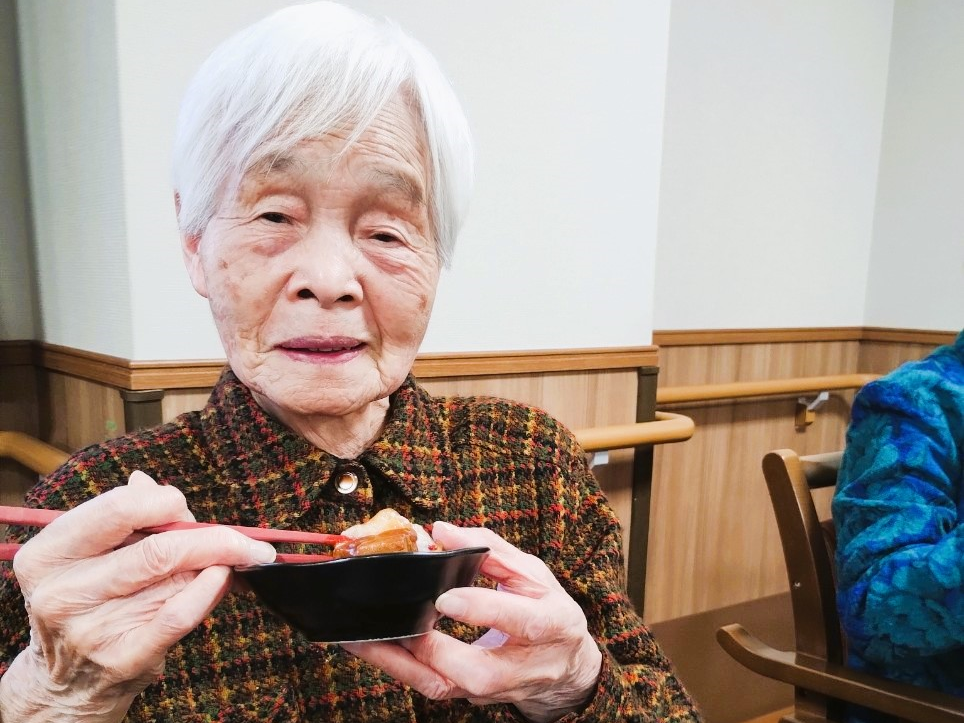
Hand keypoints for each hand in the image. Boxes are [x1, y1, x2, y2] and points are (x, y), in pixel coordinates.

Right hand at [0, 471, 275, 722]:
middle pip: (158, 547)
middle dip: (212, 536)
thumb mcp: (86, 557)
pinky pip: (180, 613)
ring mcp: (91, 629)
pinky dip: (212, 589)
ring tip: (233, 559)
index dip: (164, 500)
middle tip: (243, 538)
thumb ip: (121, 519)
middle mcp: (63, 593)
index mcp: (48, 555)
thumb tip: (146, 482)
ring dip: (216, 563)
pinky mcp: (123, 658)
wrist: (68, 682)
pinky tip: (225, 577)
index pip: (119, 509)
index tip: (184, 505)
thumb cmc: (88, 603)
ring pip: (176, 578)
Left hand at [342, 523, 601, 721]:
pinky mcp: (470, 696)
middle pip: (480, 671)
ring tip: (366, 636)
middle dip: (435, 649)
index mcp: (553, 624)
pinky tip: (371, 646)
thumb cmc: (546, 609)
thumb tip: (442, 531)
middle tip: (403, 622)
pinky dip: (398, 668)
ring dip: (402, 663)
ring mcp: (496, 688)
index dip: (482, 610)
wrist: (566, 666)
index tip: (445, 597)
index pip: (520, 621)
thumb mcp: (532, 573)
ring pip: (446, 687)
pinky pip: (430, 688)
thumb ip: (490, 549)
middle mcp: (526, 665)